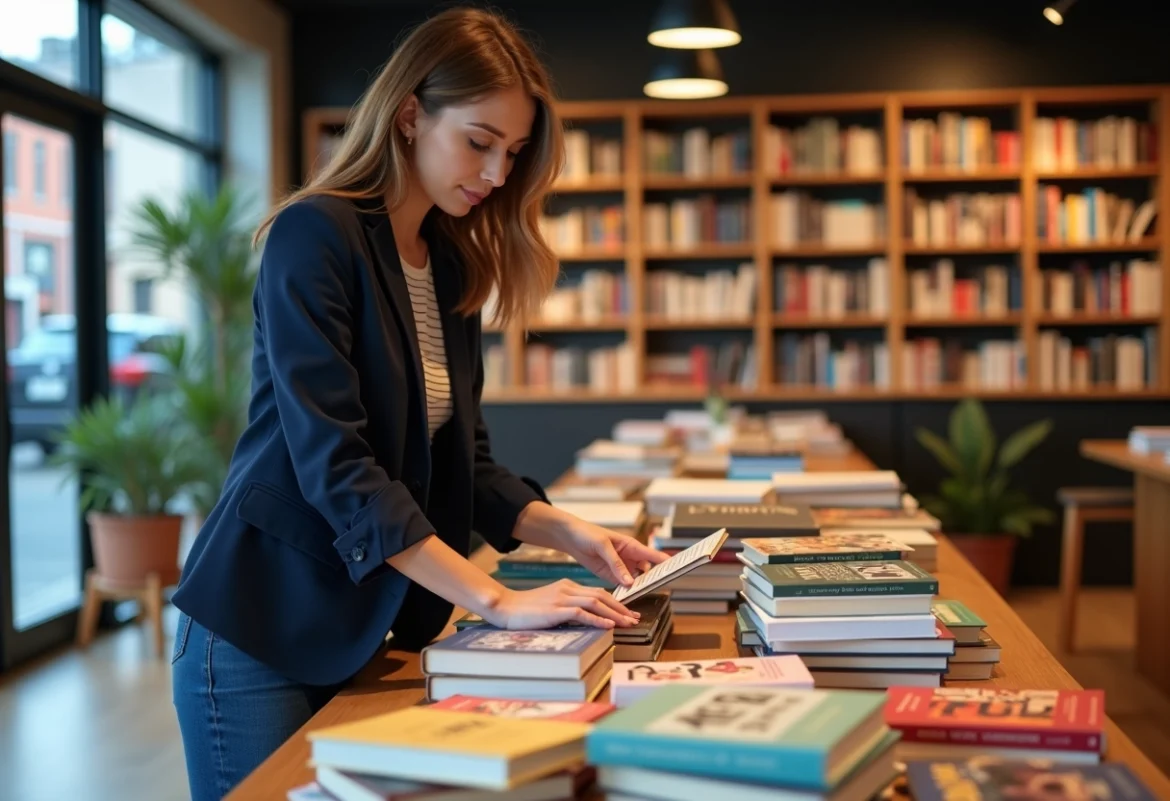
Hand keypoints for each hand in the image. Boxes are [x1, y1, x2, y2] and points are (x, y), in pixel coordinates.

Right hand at [481, 580, 640, 629]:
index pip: (597, 592)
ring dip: (615, 614)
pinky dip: (598, 619)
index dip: (615, 602)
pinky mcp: (556, 610)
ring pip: (596, 603)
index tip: (627, 612)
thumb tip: (586, 617)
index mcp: (566, 586)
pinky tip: (609, 626)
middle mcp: (567, 589)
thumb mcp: (550, 604)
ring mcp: (562, 598)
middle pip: (601, 596)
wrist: (505, 607)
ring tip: (628, 623)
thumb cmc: (525, 609)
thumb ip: (567, 607)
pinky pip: (582, 613)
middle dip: (621, 608)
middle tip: (635, 618)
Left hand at [559, 518, 669, 586]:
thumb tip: (630, 581)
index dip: (666, 563)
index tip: (677, 571)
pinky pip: (622, 586)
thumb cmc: (587, 534)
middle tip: (656, 590)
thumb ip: (616, 564)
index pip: (653, 555)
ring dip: (638, 588)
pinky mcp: (610, 576)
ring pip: (636, 580)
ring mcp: (620, 568)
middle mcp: (629, 557)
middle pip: (647, 571)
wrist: (569, 537)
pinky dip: (626, 592)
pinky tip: (627, 598)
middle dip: (652, 580)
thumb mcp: (603, 545)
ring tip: (642, 596)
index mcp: (631, 545)